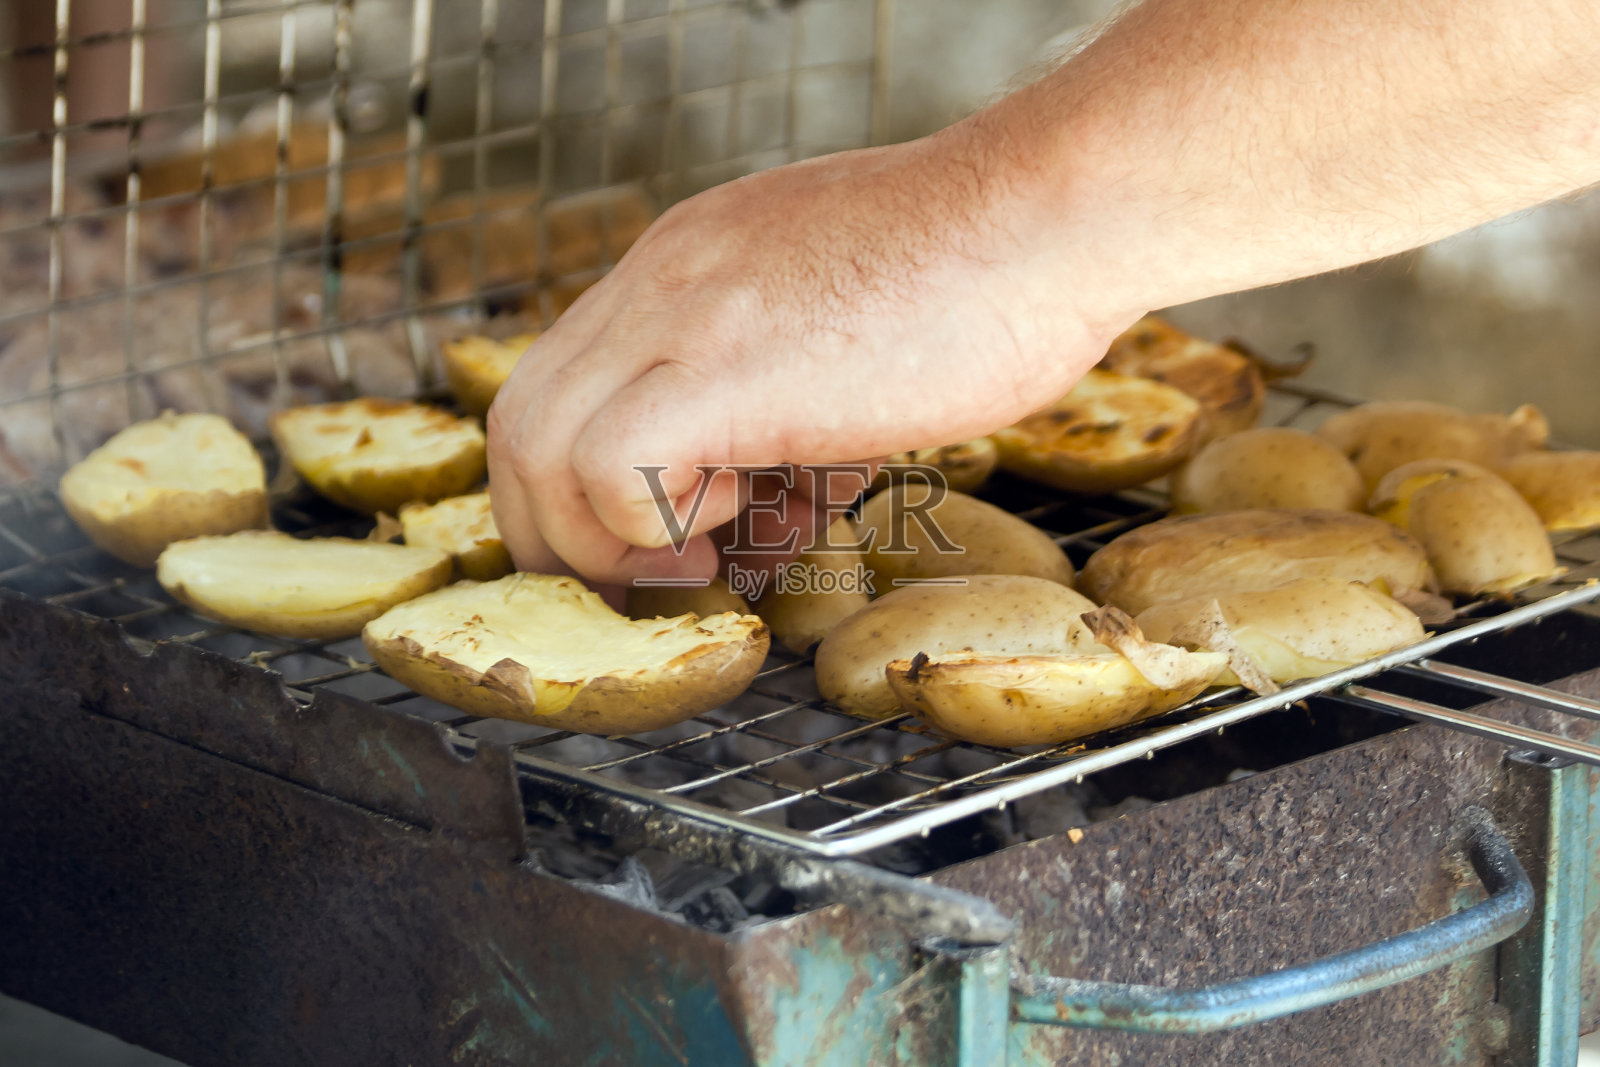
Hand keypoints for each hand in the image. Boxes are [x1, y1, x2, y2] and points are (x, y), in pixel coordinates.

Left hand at [487, 124, 1134, 583]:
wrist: (1055, 211)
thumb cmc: (989, 277)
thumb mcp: (850, 341)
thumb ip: (784, 420)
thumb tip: (764, 525)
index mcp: (685, 268)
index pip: (563, 383)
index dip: (578, 484)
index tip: (653, 539)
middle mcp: (660, 280)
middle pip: (521, 420)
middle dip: (560, 530)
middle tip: (645, 578)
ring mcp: (682, 315)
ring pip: (537, 446)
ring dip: (601, 538)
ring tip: (702, 554)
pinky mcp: (724, 368)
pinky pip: (608, 467)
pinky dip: (647, 526)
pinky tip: (736, 524)